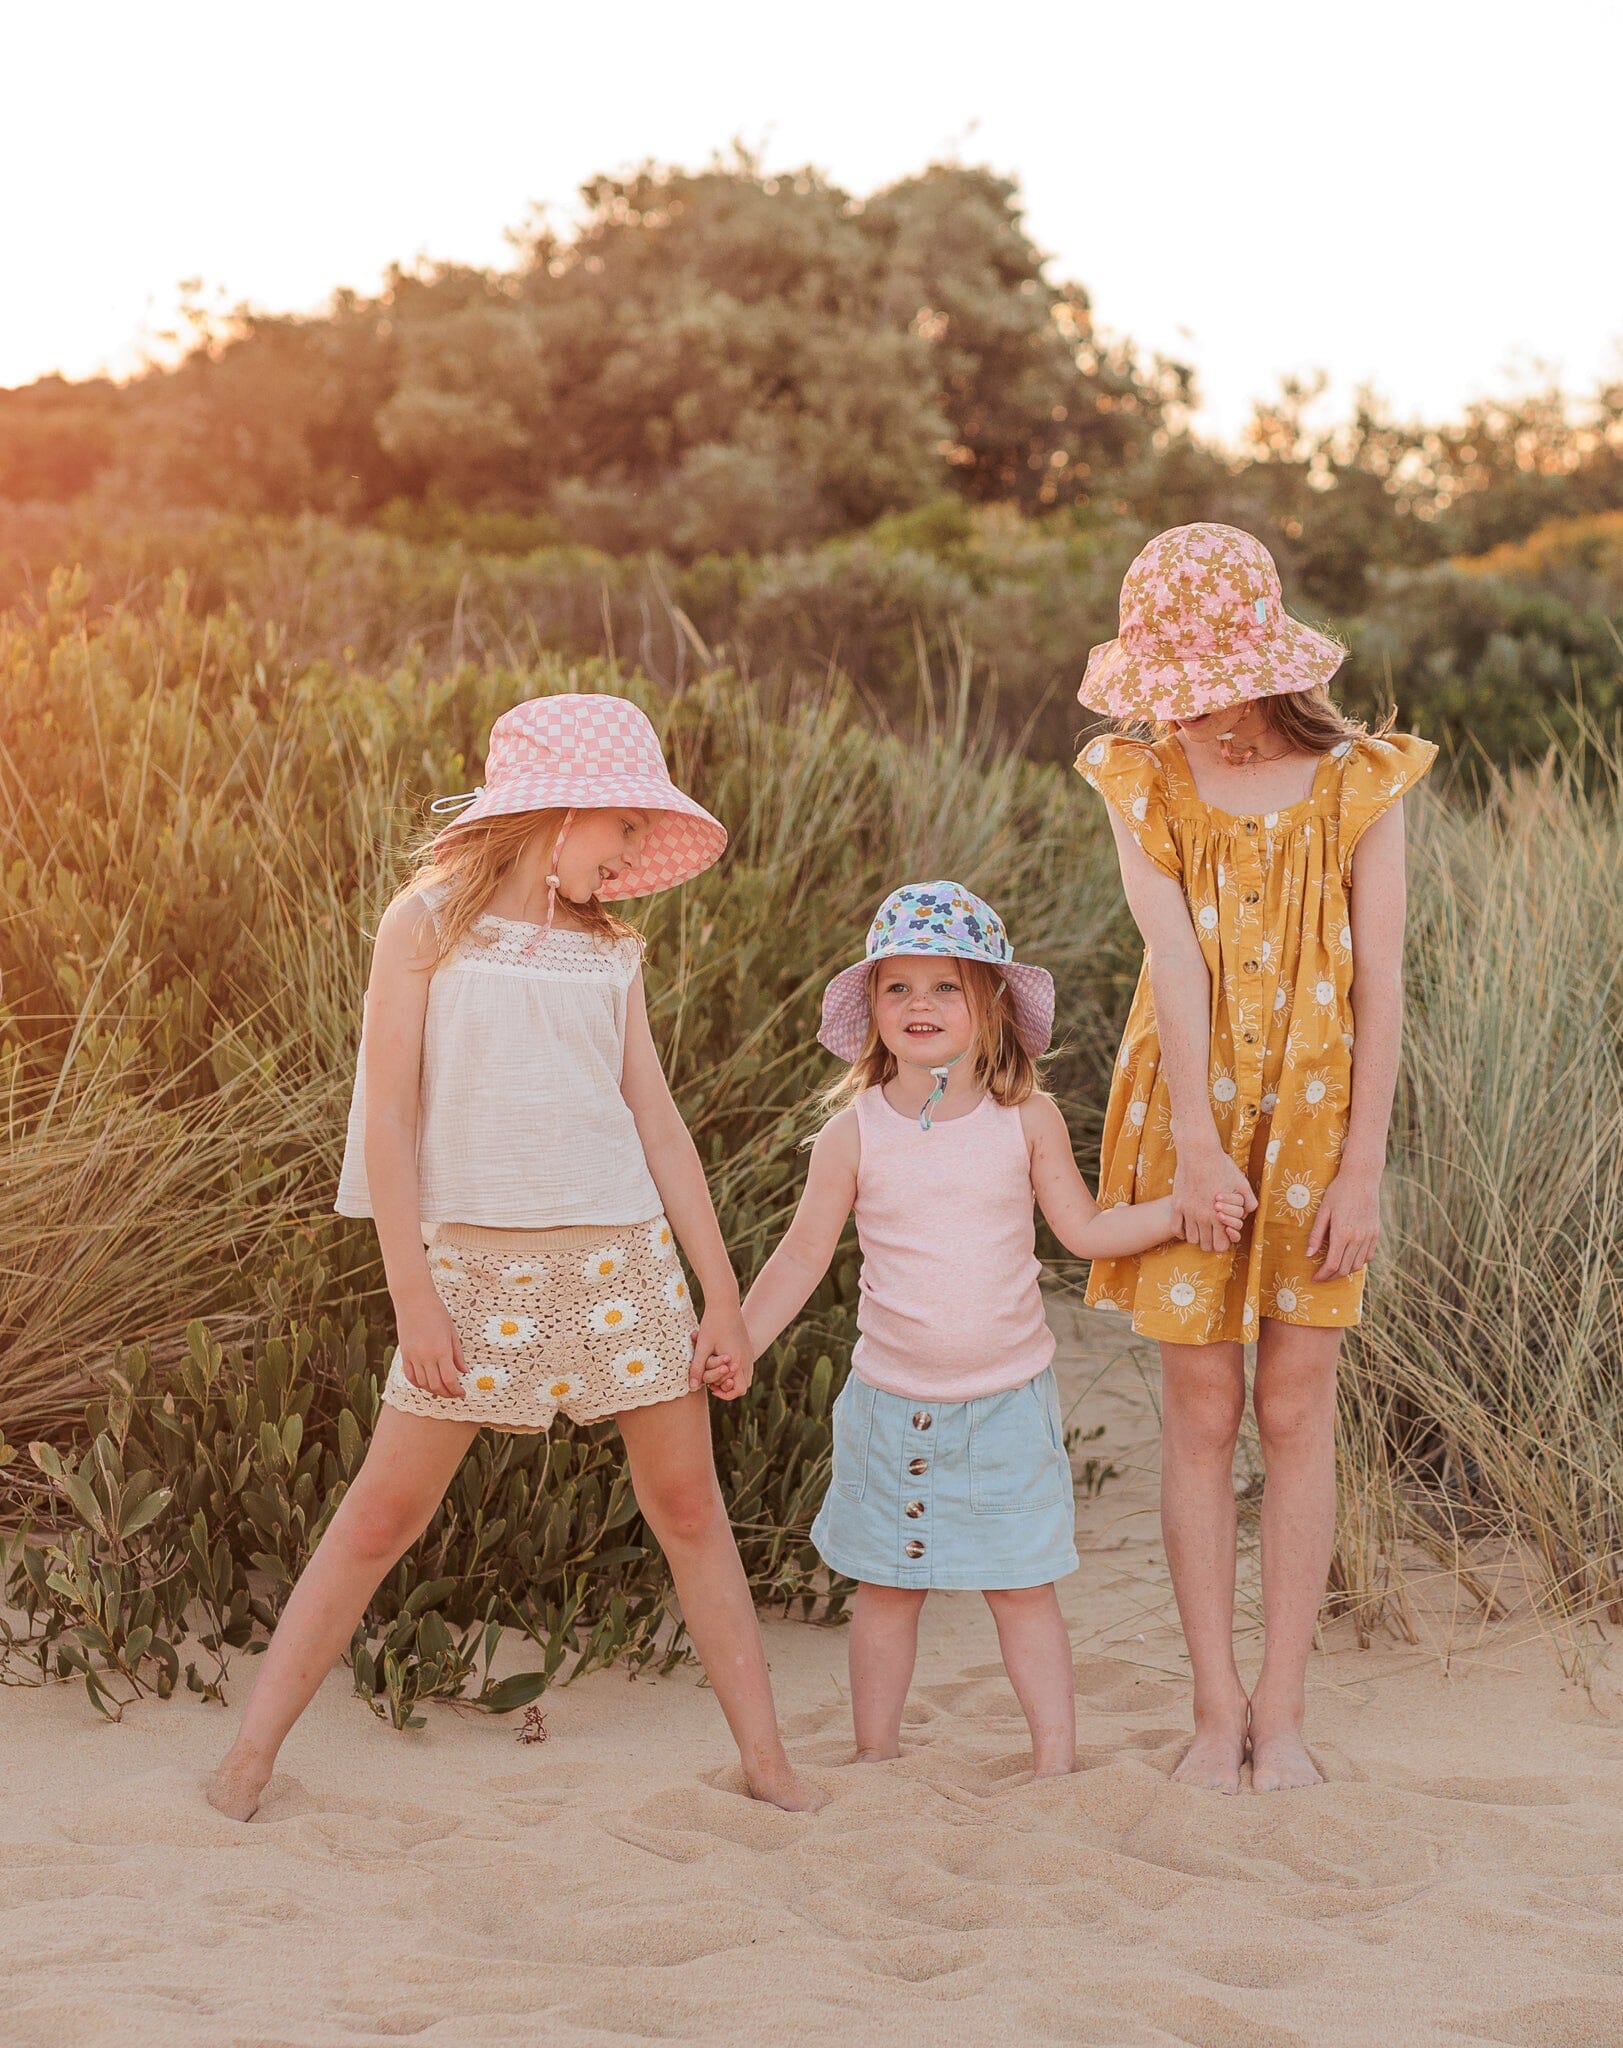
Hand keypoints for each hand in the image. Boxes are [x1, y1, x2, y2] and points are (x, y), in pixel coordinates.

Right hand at [395, 1280, 464, 1398]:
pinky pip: (410, 1376)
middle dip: (447, 1393)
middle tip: (454, 1394)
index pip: (450, 1380)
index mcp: (442, 1350)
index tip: (462, 1394)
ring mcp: (413, 1357)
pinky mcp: (404, 1354)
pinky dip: (418, 1384)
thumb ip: (458, 1355)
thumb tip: (464, 1372)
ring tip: (442, 1389)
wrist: (414, 1300)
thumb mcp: (452, 1332)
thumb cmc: (437, 1312)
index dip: (457, 1391)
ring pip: (423, 1384)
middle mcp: (426, 1357)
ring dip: (433, 1390)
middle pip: (436, 1385)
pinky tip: (426, 1383)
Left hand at [687, 1302, 754, 1400]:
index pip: (738, 1389)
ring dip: (733, 1379)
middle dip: (729, 1388)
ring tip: (716, 1373)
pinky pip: (746, 1366)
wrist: (725, 1302)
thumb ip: (697, 1367)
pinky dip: (736, 1370)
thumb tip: (692, 1387)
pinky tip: (721, 1362)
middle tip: (713, 1383)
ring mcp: (749, 1352)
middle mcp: (746, 1359)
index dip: (725, 1394)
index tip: (711, 1389)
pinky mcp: (747, 1347)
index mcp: (736, 1361)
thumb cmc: (712, 1323)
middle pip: (744, 1386)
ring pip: (746, 1376)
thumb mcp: (702, 1346)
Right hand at [1171, 1145, 1258, 1251]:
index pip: (1221, 1245)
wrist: (1199, 1152)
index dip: (1224, 1243)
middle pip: (1205, 1245)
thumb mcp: (1242, 1184)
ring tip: (1201, 1229)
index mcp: (1220, 1215)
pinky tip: (1187, 1225)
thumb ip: (1249, 1202)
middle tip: (1212, 1234)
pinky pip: (1175, 1228)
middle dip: (1211, 1242)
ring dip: (1197, 1237)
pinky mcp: (1176, 1204)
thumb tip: (1248, 1215)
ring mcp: (1187, 1211)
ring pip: (1191, 1239)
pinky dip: (1181, 1231)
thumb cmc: (1222, 1166)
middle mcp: (1202, 1216)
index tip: (1223, 1236)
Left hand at [1307, 1164, 1380, 1280]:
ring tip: (1333, 1270)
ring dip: (1345, 1271)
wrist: (1362, 1178)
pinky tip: (1348, 1259)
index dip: (1323, 1275)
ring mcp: (1369, 1236)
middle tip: (1321, 1277)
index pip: (1332, 1264)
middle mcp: (1358, 1238)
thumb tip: (1309, 1255)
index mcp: (1342, 1233)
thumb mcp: (1323, 1211)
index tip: (1314, 1279)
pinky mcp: (1376, 1233)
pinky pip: (1368, 1256)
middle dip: (1332, 1276)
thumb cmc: (1338, 1192)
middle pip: (1345, 1269)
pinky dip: (1358, 1262)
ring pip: (1358, 1265)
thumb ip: (1316, 1235)